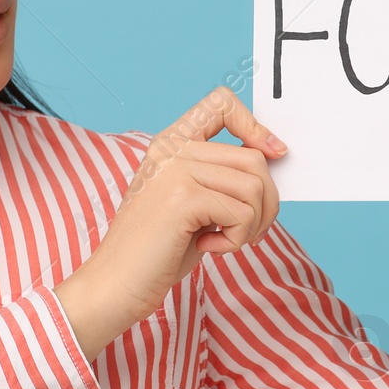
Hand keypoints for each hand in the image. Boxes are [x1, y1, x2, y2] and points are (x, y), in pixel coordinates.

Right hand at [55, 87, 286, 359]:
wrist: (115, 285)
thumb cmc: (156, 252)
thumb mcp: (193, 205)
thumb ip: (222, 180)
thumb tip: (273, 161)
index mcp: (171, 145)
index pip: (221, 103)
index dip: (254, 124)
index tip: (274, 151)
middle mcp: (172, 150)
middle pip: (254, 158)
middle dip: (267, 202)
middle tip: (248, 232)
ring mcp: (176, 170)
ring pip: (254, 186)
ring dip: (253, 224)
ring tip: (224, 240)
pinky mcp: (183, 198)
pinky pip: (242, 213)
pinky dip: (236, 239)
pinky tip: (208, 246)